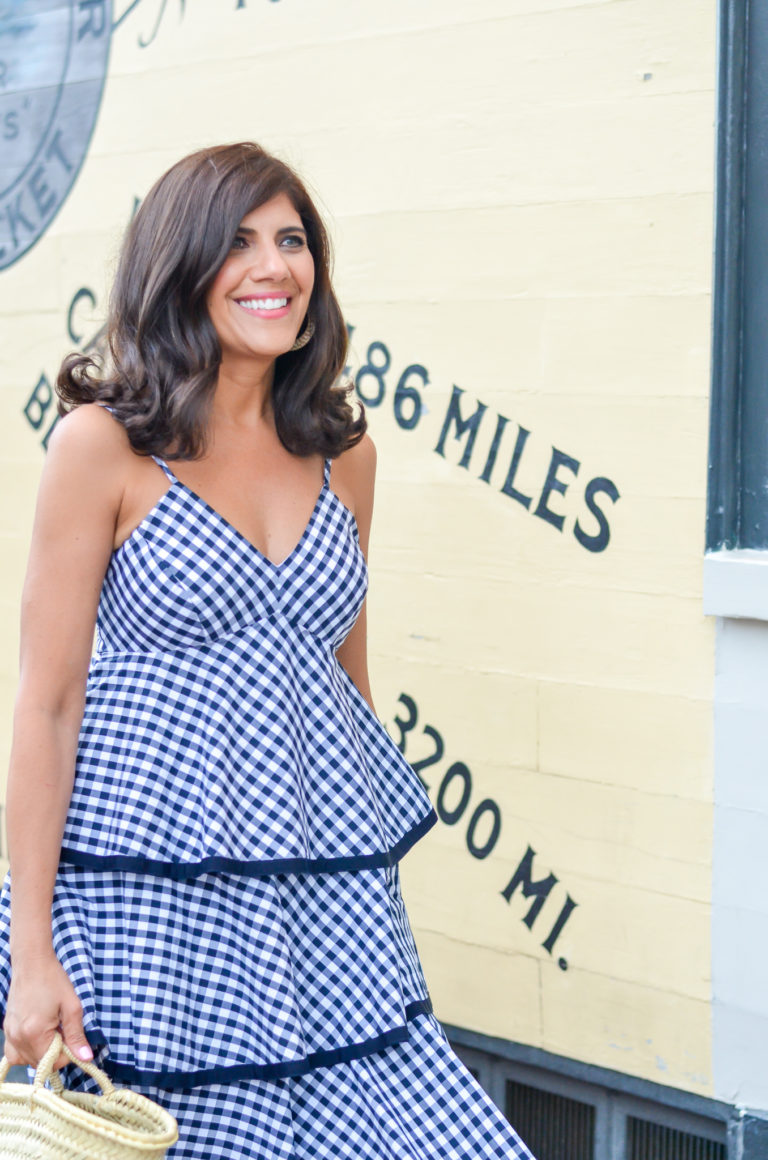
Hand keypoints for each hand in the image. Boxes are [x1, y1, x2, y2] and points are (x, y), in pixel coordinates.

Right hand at [3, 951, 92, 1071]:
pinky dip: (26, 1050)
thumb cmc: (53, 980)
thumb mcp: (71, 1006)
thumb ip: (76, 1035)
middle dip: (54, 1051)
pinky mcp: (6, 1029)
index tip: (70, 1035)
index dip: (66, 1053)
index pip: (53, 1062)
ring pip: (26, 1060)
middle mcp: (17, 1038)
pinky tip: (36, 1034)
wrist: (32, 962)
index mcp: (34, 1034)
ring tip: (50, 1029)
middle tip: (60, 1028)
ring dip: (41, 1051)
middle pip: (39, 1063)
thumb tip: (86, 1058)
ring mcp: (9, 1034)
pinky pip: (14, 1052)